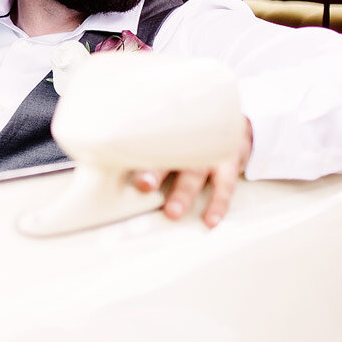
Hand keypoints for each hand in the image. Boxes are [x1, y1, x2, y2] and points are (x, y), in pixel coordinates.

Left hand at [131, 117, 253, 228]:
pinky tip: (210, 220)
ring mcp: (211, 151)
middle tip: (144, 186)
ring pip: (196, 173)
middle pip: (171, 155)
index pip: (150, 141)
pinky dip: (219, 203)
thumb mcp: (172, 130)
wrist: (232, 121)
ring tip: (173, 212)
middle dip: (156, 172)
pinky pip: (226, 185)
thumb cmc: (191, 133)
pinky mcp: (230, 161)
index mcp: (170, 133)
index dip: (137, 153)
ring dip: (184, 193)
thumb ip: (147, 142)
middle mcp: (189, 140)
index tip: (123, 164)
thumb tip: (109, 156)